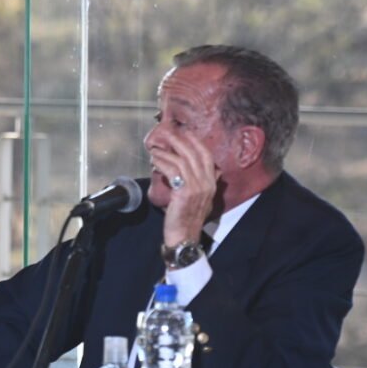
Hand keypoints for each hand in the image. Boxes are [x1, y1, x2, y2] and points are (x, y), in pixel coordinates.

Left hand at [148, 129, 219, 246]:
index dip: (195, 142)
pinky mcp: (184, 192)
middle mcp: (207, 183)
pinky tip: (154, 161)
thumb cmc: (187, 217)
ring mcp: (197, 187)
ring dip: (166, 152)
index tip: (185, 132)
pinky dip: (162, 162)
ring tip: (155, 149)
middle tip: (167, 132)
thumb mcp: (200, 198)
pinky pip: (172, 170)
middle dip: (180, 140)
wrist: (185, 235)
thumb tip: (190, 167)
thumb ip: (200, 182)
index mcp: (212, 183)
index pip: (206, 156)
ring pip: (181, 160)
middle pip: (194, 153)